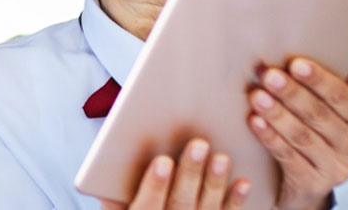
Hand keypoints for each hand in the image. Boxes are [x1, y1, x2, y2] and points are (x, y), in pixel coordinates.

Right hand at [99, 139, 250, 209]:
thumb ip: (111, 200)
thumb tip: (104, 178)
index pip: (146, 207)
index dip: (155, 184)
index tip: (162, 161)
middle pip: (180, 204)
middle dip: (191, 174)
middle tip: (199, 145)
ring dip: (215, 183)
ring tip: (222, 157)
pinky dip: (235, 201)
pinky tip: (243, 182)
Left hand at [247, 55, 347, 209]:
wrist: (308, 188)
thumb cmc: (318, 142)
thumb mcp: (333, 114)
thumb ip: (341, 87)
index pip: (342, 97)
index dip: (319, 80)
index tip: (296, 63)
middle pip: (320, 115)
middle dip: (292, 93)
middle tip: (269, 75)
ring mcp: (334, 168)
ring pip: (303, 136)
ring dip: (278, 114)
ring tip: (257, 96)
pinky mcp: (312, 184)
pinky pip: (288, 157)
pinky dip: (271, 138)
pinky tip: (255, 122)